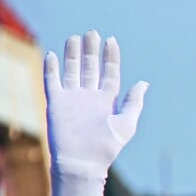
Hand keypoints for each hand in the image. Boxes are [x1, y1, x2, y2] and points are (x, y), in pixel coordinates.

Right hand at [44, 30, 147, 177]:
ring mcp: (72, 99)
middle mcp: (90, 97)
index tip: (111, 40)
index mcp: (108, 100)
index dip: (111, 57)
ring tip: (75, 38)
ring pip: (72, 71)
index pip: (109, 73)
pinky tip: (51, 55)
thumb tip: (144, 83)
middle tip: (92, 32)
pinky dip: (51, 68)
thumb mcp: (126, 123)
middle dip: (91, 51)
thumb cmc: (107, 147)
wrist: (82, 162)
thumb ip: (133, 102)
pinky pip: (52, 82)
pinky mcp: (56, 104)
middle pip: (90, 68)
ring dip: (73, 55)